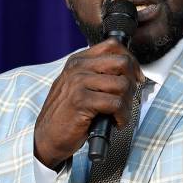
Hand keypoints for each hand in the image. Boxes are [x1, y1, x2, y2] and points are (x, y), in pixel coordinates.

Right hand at [33, 38, 144, 169]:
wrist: (46, 136)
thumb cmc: (67, 114)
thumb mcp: (79, 86)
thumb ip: (98, 74)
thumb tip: (129, 71)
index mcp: (78, 61)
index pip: (113, 46)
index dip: (131, 61)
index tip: (135, 77)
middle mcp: (78, 68)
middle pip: (122, 62)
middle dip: (132, 83)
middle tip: (128, 98)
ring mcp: (78, 83)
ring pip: (122, 84)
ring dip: (128, 104)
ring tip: (119, 114)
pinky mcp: (81, 101)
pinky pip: (116, 104)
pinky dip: (122, 116)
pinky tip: (116, 122)